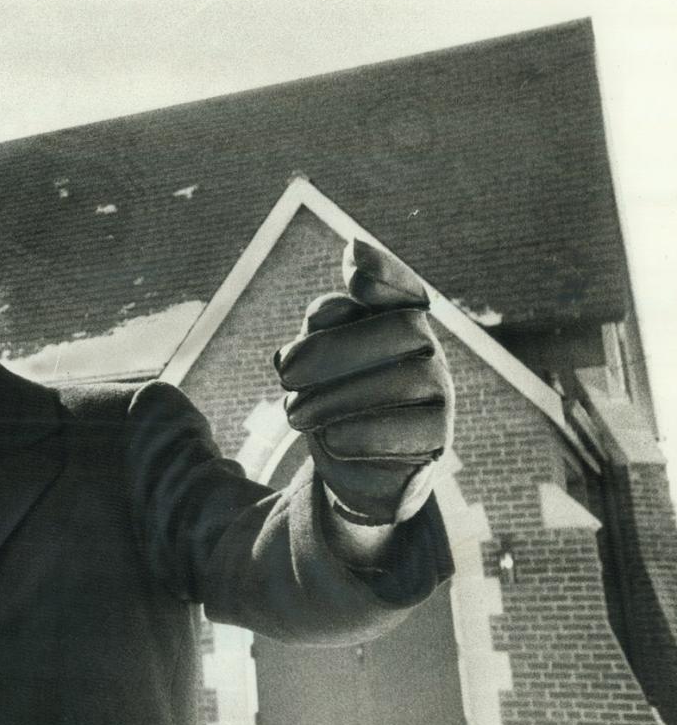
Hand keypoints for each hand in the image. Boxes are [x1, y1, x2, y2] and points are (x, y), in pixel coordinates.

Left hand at [272, 238, 453, 525]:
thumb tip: (329, 310)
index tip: (351, 257)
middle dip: (333, 349)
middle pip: (402, 328)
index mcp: (397, 322)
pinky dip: (361, 431)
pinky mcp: (439, 438)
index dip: (384, 270)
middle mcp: (428, 350)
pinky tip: (330, 437)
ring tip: (296, 413)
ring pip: (406, 379)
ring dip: (336, 396)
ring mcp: (440, 393)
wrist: (354, 468)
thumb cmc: (333, 399)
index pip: (403, 288)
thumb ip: (322, 330)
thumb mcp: (316, 359)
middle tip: (284, 374)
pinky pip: (410, 429)